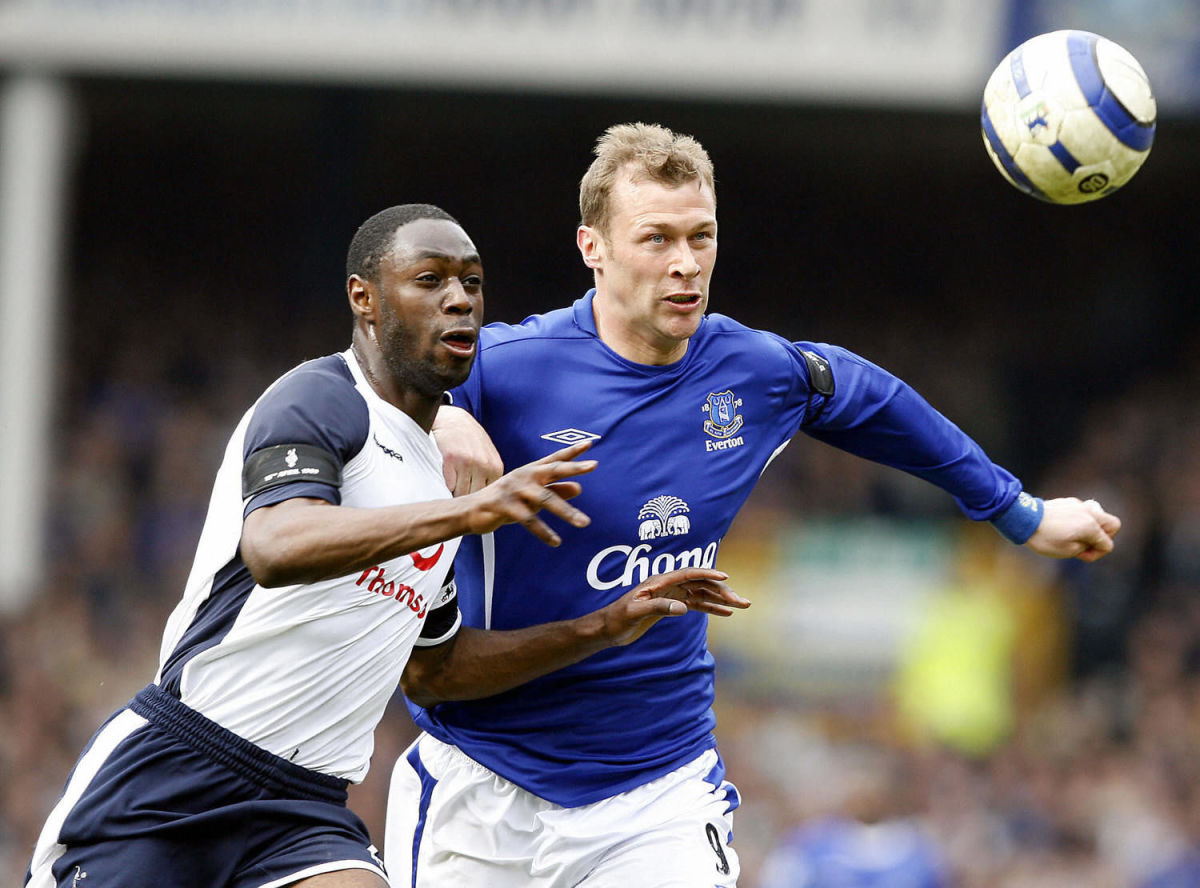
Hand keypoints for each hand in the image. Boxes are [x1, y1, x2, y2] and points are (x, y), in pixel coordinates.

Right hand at [432, 405, 503, 495]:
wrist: (453, 420)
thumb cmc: (470, 439)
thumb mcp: (488, 455)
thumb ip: (490, 475)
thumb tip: (489, 500)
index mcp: (495, 467)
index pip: (489, 496)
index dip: (479, 499)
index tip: (471, 498)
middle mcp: (483, 465)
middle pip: (474, 497)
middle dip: (467, 498)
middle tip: (460, 494)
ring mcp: (467, 463)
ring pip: (460, 493)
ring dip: (455, 493)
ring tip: (453, 486)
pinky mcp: (451, 460)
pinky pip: (448, 485)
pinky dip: (446, 485)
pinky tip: (447, 476)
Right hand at [465, 441, 595, 544]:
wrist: (470, 511)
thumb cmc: (505, 502)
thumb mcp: (532, 496)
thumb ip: (554, 491)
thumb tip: (579, 488)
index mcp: (531, 471)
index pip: (554, 459)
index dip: (572, 452)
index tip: (589, 445)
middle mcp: (524, 476)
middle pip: (553, 470)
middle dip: (573, 467)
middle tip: (592, 466)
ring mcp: (514, 489)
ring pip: (545, 499)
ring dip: (566, 512)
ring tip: (584, 523)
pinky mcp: (504, 505)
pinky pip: (528, 519)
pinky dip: (543, 532)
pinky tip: (555, 541)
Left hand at [598, 568, 750, 647]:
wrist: (608, 629)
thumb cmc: (617, 618)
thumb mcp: (635, 612)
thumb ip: (658, 607)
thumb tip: (683, 608)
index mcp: (659, 582)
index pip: (688, 574)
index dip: (707, 574)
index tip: (725, 579)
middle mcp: (668, 585)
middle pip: (701, 584)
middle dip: (723, 591)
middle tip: (743, 602)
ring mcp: (671, 595)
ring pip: (702, 594)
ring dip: (721, 599)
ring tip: (741, 605)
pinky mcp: (671, 606)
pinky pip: (696, 604)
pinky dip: (711, 607)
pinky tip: (726, 612)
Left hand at [1025, 497, 1121, 561]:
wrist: (1024, 519)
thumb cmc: (1044, 538)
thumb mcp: (1068, 551)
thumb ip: (1086, 547)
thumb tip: (1092, 541)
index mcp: (1091, 527)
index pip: (1108, 544)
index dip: (1097, 553)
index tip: (1081, 554)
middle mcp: (1089, 513)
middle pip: (1113, 524)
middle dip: (1104, 536)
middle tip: (1087, 543)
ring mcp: (1079, 505)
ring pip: (1099, 515)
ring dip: (1093, 526)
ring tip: (1077, 534)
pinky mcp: (1069, 501)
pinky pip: (1083, 511)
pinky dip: (1081, 519)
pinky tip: (1066, 526)